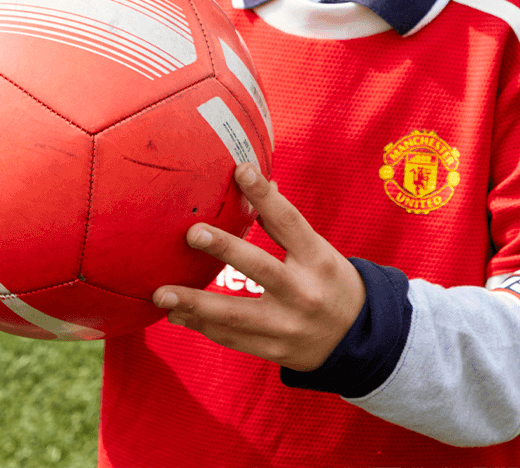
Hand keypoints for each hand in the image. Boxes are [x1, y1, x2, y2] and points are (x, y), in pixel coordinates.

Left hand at [152, 164, 366, 371]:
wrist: (357, 339)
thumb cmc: (329, 282)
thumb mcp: (318, 250)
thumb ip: (284, 224)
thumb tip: (258, 181)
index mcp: (317, 259)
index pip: (289, 221)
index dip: (265, 196)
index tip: (240, 169)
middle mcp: (304, 292)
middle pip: (261, 267)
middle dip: (224, 249)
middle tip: (191, 233)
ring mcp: (288, 325)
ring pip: (236, 315)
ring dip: (195, 304)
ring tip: (161, 294)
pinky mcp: (274, 350)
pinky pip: (232, 339)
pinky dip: (202, 326)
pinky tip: (176, 315)